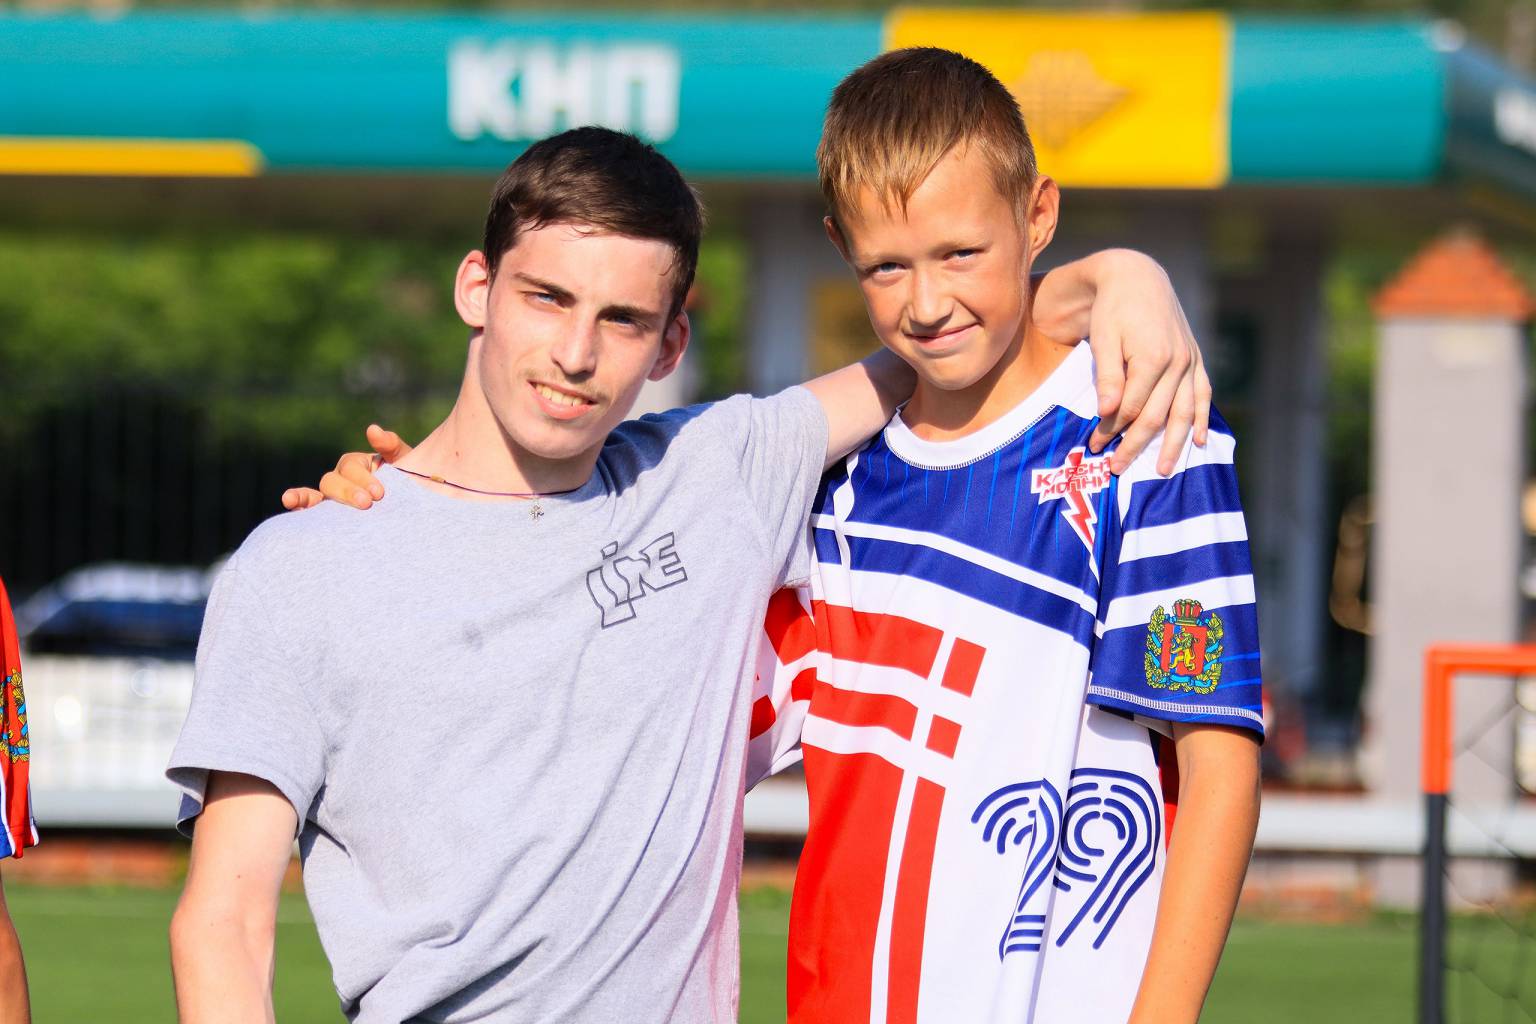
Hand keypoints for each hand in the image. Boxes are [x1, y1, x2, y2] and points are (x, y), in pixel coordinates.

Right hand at [280, 425, 411, 510]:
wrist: (411, 512)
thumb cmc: (408, 484)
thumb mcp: (404, 463)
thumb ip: (390, 446)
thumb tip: (372, 430)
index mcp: (357, 465)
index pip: (352, 468)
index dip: (363, 479)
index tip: (379, 493)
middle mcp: (341, 479)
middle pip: (333, 481)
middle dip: (347, 492)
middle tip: (366, 503)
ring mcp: (331, 499)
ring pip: (314, 495)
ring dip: (304, 497)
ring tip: (292, 500)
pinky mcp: (326, 518)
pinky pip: (307, 510)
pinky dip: (297, 505)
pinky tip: (288, 504)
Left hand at [1082, 250, 1210, 475]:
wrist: (1137, 278)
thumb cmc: (1112, 309)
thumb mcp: (1103, 339)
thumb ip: (1108, 377)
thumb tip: (1107, 413)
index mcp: (1153, 358)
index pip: (1132, 407)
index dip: (1112, 429)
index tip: (1094, 445)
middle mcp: (1178, 362)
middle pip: (1158, 415)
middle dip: (1136, 444)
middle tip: (1117, 468)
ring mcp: (1190, 361)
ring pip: (1184, 412)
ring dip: (1174, 444)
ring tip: (1163, 471)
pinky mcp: (1195, 358)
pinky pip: (1203, 394)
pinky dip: (1202, 418)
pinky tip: (1198, 441)